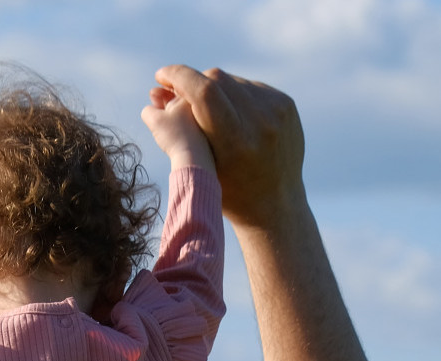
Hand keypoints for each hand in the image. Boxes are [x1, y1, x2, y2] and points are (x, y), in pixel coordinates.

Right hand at [153, 65, 304, 231]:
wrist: (275, 205)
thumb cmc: (228, 193)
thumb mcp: (199, 167)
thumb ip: (178, 130)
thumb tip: (154, 94)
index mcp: (236, 142)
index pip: (204, 91)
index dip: (178, 77)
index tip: (161, 75)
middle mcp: (261, 122)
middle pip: (216, 79)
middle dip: (191, 82)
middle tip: (176, 94)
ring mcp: (277, 111)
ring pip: (232, 80)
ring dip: (211, 87)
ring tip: (202, 108)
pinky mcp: (286, 104)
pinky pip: (249, 86)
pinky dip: (231, 93)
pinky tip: (226, 111)